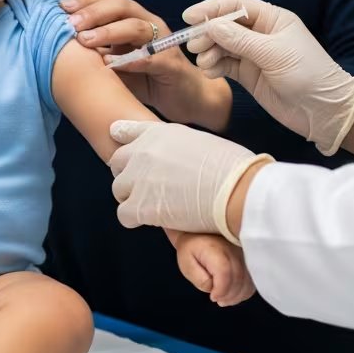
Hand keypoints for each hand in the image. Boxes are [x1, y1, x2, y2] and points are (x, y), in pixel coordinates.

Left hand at [62, 0, 229, 129]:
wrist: (185, 99)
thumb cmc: (146, 80)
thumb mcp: (115, 64)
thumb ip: (95, 53)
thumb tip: (58, 46)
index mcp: (134, 20)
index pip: (109, 1)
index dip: (86, 1)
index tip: (61, 8)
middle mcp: (149, 25)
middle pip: (122, 6)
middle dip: (94, 13)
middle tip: (71, 24)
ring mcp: (163, 43)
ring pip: (137, 27)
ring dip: (109, 32)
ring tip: (86, 41)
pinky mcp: (173, 64)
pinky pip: (153, 58)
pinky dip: (133, 60)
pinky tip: (112, 65)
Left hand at [109, 120, 268, 238]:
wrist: (237, 189)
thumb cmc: (231, 167)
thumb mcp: (201, 140)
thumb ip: (178, 146)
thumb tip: (176, 160)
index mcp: (158, 132)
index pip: (125, 131)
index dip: (124, 142)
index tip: (126, 151)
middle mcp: (142, 152)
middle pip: (116, 163)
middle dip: (129, 175)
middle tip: (150, 188)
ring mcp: (138, 179)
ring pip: (118, 190)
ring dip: (133, 199)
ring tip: (157, 206)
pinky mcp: (139, 206)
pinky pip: (124, 215)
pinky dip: (137, 220)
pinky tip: (156, 220)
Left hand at [174, 232, 255, 306]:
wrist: (199, 230)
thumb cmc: (192, 248)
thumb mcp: (187, 265)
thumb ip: (201, 281)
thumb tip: (215, 292)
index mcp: (217, 251)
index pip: (225, 274)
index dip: (221, 291)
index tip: (213, 297)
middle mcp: (234, 251)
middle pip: (239, 280)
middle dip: (228, 296)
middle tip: (219, 300)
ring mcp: (244, 254)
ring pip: (248, 281)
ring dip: (237, 295)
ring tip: (225, 299)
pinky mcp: (249, 258)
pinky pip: (253, 279)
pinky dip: (245, 290)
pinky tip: (234, 293)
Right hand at [184, 0, 353, 156]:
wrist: (323, 111)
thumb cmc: (308, 74)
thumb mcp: (273, 53)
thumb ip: (240, 40)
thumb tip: (211, 26)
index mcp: (273, 19)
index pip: (236, 5)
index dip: (212, 9)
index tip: (190, 16)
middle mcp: (261, 33)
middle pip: (225, 25)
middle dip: (207, 33)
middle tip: (194, 46)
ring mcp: (254, 54)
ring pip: (222, 46)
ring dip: (209, 52)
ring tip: (204, 63)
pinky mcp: (249, 74)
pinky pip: (225, 65)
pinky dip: (214, 66)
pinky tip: (210, 71)